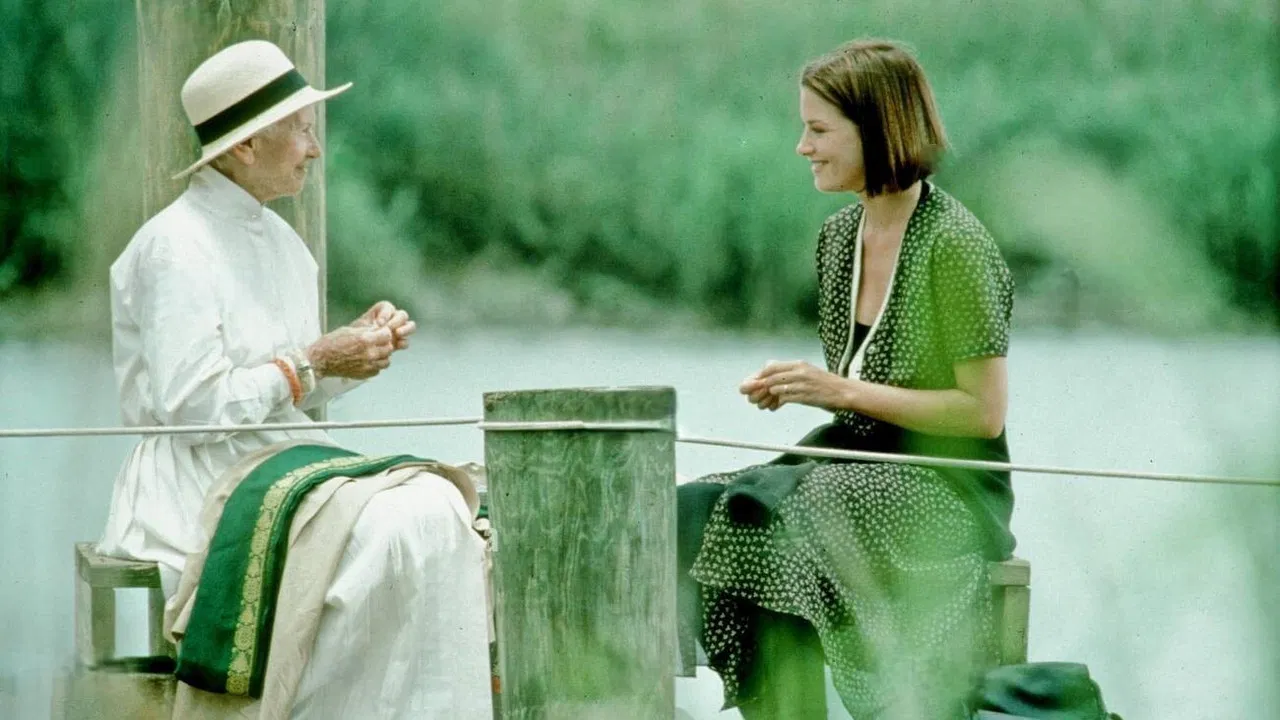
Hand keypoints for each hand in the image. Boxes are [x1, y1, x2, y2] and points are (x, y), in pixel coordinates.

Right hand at [305, 325, 394, 379]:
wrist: (321, 360)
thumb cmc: (332, 343)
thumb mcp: (350, 330)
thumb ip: (367, 331)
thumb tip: (380, 329)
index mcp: (365, 340)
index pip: (388, 335)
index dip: (384, 333)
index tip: (380, 333)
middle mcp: (369, 353)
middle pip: (389, 348)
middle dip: (384, 344)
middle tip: (377, 343)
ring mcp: (368, 365)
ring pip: (386, 360)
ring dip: (382, 356)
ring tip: (373, 353)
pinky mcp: (365, 374)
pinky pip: (378, 370)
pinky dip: (375, 365)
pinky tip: (367, 361)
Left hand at [353, 301, 415, 350]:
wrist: (352, 351)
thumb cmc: (352, 338)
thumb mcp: (356, 330)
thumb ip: (368, 327)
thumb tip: (379, 326)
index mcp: (380, 312)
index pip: (387, 307)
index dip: (385, 314)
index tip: (379, 323)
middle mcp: (391, 319)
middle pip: (402, 315)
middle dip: (398, 321)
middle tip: (391, 329)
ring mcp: (396, 331)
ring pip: (409, 326)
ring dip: (406, 329)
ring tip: (398, 334)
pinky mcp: (398, 343)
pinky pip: (405, 341)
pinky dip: (402, 343)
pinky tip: (397, 345)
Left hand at [738, 360, 853, 411]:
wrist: (843, 392)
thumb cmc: (824, 383)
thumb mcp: (806, 372)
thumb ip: (788, 372)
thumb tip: (768, 376)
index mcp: (798, 364)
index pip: (771, 366)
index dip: (759, 375)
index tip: (753, 383)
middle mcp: (799, 372)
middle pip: (770, 378)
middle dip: (759, 388)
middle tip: (753, 396)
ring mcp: (802, 384)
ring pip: (775, 388)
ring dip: (768, 397)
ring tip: (765, 403)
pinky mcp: (805, 396)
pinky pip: (784, 399)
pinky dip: (776, 403)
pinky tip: (774, 407)